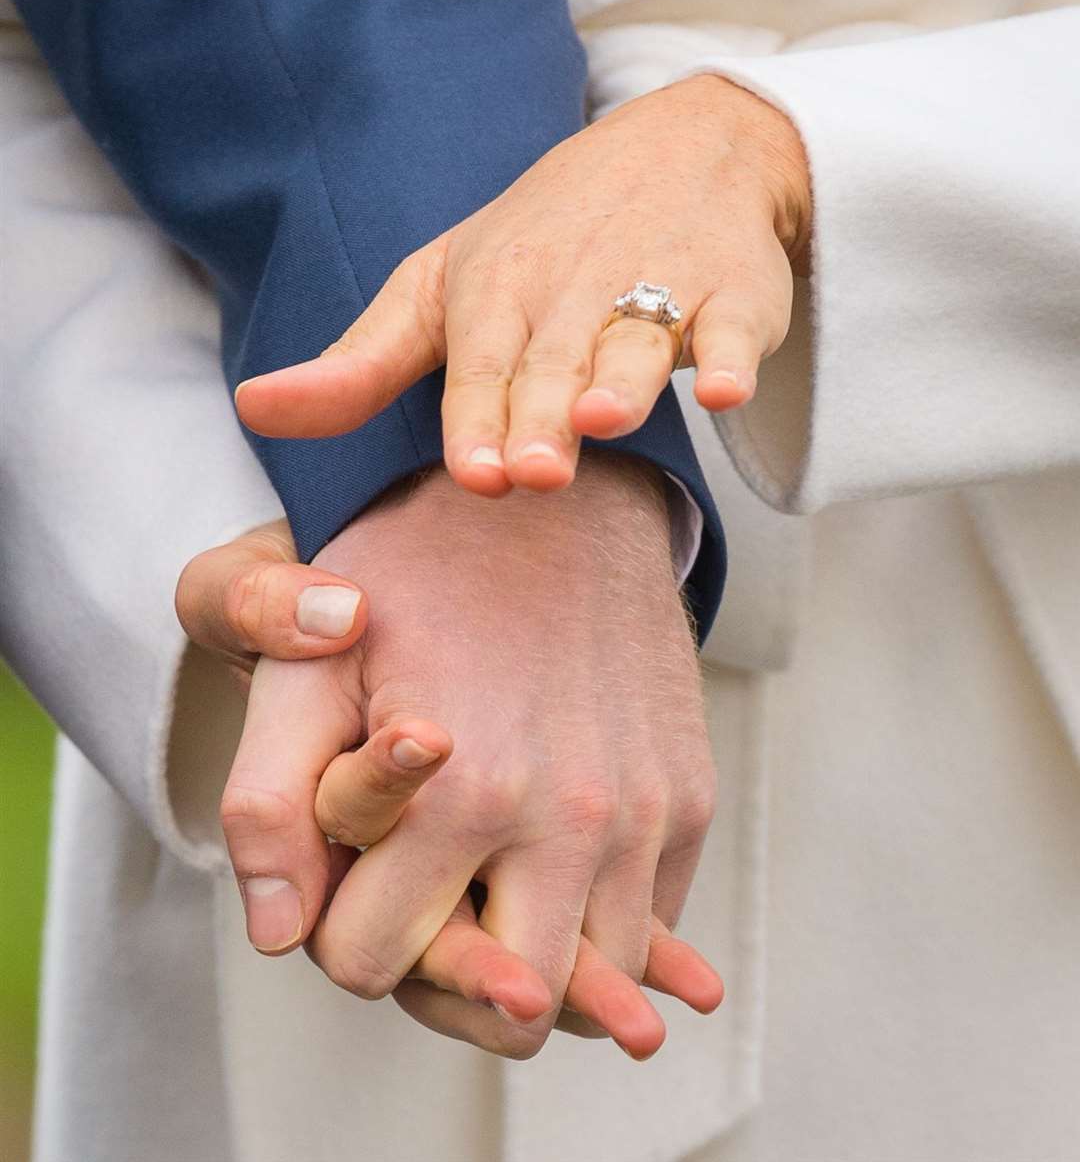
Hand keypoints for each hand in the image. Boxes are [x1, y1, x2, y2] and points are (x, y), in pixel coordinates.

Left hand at [212, 454, 720, 1057]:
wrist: (556, 492)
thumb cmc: (413, 574)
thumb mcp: (311, 662)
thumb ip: (271, 799)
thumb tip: (278, 937)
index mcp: (463, 793)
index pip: (373, 966)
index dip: (344, 928)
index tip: (352, 871)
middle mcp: (572, 820)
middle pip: (509, 1013)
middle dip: (446, 979)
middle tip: (421, 900)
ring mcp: (644, 814)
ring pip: (594, 988)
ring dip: (531, 961)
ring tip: (483, 884)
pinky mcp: (689, 800)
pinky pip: (648, 924)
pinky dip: (596, 919)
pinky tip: (548, 855)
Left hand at [235, 74, 809, 493]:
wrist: (683, 143)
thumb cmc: (544, 235)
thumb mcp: (441, 287)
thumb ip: (362, 363)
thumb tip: (253, 408)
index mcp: (496, 291)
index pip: (479, 365)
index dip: (476, 418)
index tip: (472, 470)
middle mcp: (572, 288)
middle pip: (554, 361)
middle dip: (540, 415)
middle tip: (529, 471)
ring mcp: (658, 284)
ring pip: (638, 337)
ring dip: (624, 375)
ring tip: (606, 415)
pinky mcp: (733, 290)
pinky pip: (733, 323)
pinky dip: (732, 352)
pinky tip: (725, 387)